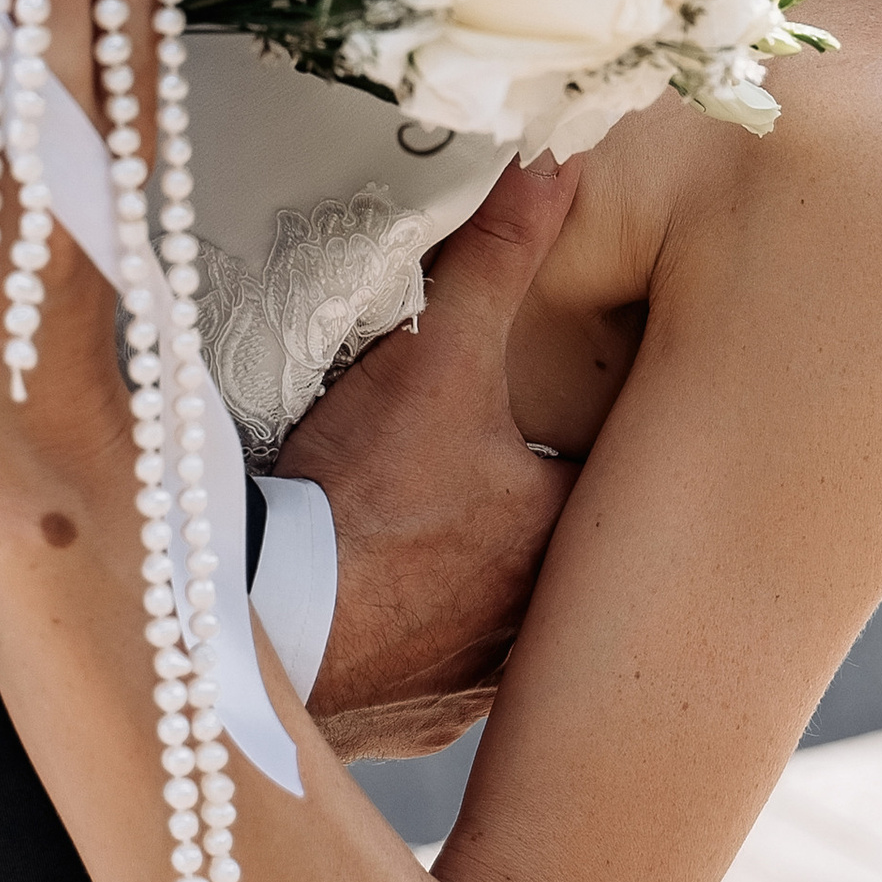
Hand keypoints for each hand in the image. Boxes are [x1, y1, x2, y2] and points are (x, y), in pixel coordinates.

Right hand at [281, 163, 583, 758]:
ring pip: (509, 615)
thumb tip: (555, 158)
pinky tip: (392, 604)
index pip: (625, 475)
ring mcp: (481, 687)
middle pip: (569, 549)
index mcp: (576, 542)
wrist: (257, 634)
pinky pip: (443, 673)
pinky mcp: (418, 722)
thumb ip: (499, 256)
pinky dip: (423, 636)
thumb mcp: (436, 359)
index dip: (605, 429)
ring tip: (445, 528)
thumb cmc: (360, 503)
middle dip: (546, 506)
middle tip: (508, 462)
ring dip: (485, 577)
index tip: (587, 399)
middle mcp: (546, 629)